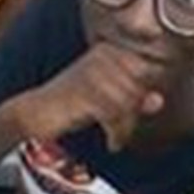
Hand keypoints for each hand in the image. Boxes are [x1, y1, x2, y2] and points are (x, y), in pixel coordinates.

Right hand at [20, 43, 165, 149]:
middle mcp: (101, 57)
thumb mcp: (108, 99)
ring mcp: (92, 73)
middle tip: (121, 130)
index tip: (131, 114)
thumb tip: (158, 100)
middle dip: (133, 114)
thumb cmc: (73, 103)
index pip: (146, 72)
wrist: (36, 112)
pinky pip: (115, 115)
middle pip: (138, 88)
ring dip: (125, 126)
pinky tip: (111, 142)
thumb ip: (134, 97)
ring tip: (115, 137)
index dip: (142, 96)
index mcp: (108, 51)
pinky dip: (116, 133)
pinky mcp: (85, 92)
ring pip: (128, 103)